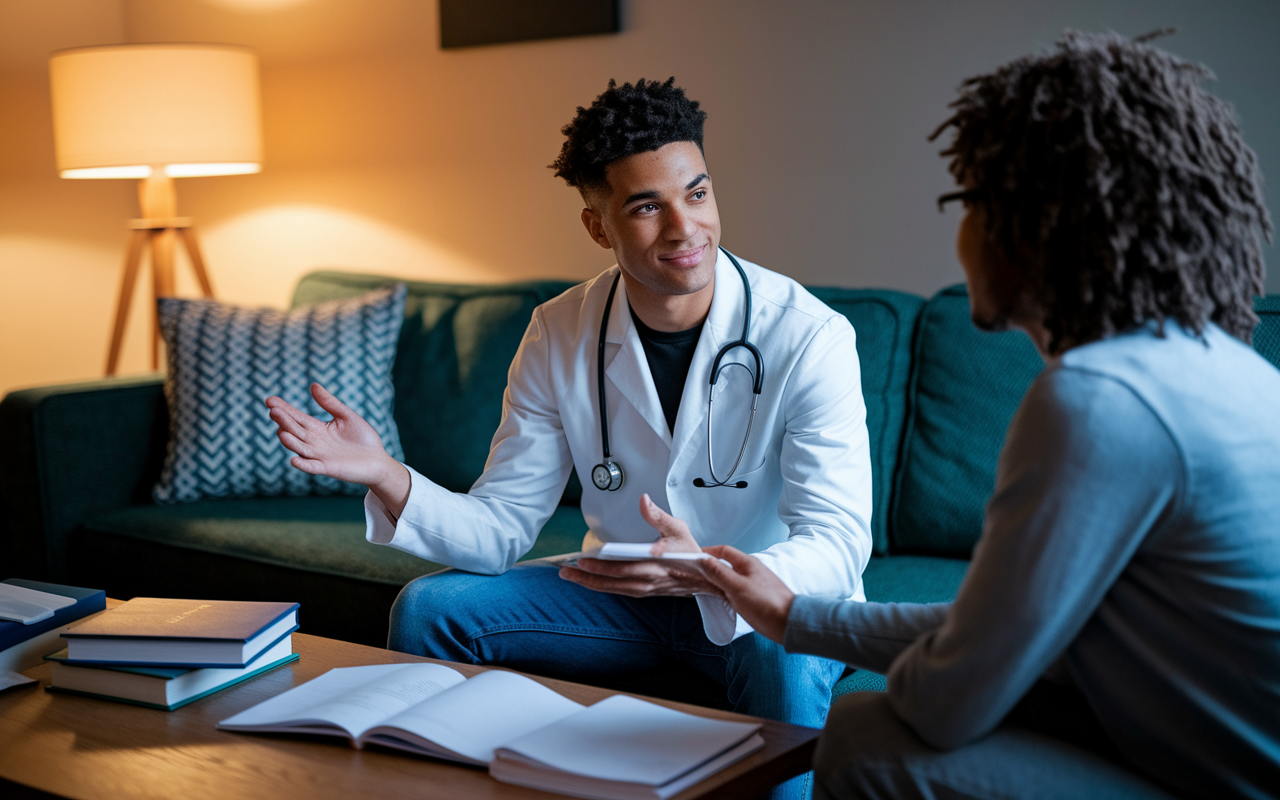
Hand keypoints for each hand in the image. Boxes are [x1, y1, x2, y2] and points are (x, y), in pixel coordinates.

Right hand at [265, 383, 409, 514]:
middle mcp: (314, 442)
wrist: (378, 460)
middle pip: (295, 430)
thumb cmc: (362, 438)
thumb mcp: (346, 416)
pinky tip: (294, 459)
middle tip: (273, 411)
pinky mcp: (328, 468)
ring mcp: (320, 456)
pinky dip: (304, 465)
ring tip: (281, 432)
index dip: (284, 409)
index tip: (269, 400)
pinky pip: (313, 467)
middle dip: (284, 421)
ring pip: (300, 448)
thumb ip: (330, 403)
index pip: (296, 417)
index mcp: (317, 429)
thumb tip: (312, 385)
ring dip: (290, 442)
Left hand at [558, 494, 725, 598]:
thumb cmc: (691, 554)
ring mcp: (645, 589)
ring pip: (612, 589)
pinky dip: (602, 587)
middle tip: (565, 571)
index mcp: (654, 565)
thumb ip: (658, 516)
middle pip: (611, 582)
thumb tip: (643, 501)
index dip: (602, 566)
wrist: (706, 578)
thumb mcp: (678, 529)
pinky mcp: (644, 592)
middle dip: (586, 577)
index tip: (583, 560)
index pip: (623, 567)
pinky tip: (591, 581)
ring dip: (590, 584)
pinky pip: (618, 591)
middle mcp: (647, 580)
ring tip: (571, 576)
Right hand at [697, 546, 793, 643]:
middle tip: (693, 574)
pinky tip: (719, 599)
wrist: (788, 624)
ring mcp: (753, 584)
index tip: (692, 557)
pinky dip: (724, 591)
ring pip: (730, 578)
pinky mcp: (755, 597)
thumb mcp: (737, 587)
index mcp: (747, 563)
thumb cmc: (765, 604)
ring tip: (701, 586)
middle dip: (709, 567)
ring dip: (715, 580)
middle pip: (725, 564)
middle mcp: (750, 570)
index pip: (723, 551)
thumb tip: (702, 559)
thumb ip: (718, 573)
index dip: (707, 552)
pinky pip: (735, 589)